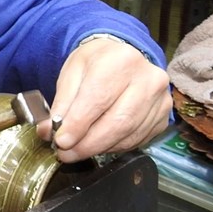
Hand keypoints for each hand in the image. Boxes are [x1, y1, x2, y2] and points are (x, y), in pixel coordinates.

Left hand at [43, 38, 170, 161]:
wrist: (122, 57)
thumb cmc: (95, 64)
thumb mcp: (72, 72)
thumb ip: (61, 103)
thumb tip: (48, 131)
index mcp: (121, 60)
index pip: (98, 98)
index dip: (78, 124)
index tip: (61, 141)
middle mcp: (148, 79)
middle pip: (117, 122)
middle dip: (87, 144)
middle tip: (65, 154)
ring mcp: (160, 99)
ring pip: (128, 135)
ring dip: (99, 148)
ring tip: (77, 151)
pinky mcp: (163, 116)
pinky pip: (138, 139)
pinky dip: (114, 147)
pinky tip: (99, 145)